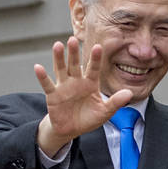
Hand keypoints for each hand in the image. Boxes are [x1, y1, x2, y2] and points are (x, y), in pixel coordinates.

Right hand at [34, 37, 132, 156]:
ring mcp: (64, 87)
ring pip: (61, 69)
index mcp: (90, 83)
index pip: (93, 69)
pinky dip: (42, 77)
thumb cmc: (88, 118)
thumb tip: (130, 93)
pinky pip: (47, 84)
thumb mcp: (105, 112)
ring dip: (59, 58)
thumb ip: (115, 102)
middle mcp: (76, 81)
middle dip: (74, 53)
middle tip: (73, 39)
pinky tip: (38, 67)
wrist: (71, 129)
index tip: (98, 47)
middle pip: (74, 64)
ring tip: (58, 45)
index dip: (95, 59)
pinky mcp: (53, 95)